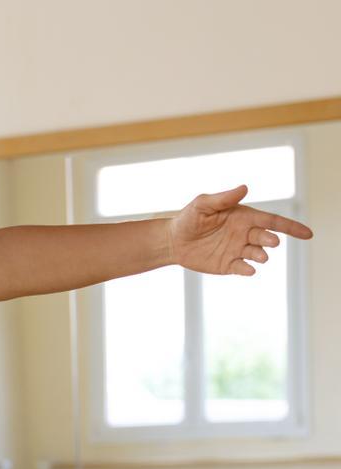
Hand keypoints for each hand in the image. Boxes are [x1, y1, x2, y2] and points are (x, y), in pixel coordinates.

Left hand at [167, 184, 312, 275]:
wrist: (173, 240)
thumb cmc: (189, 218)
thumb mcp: (204, 205)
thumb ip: (224, 198)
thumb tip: (245, 188)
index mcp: (244, 218)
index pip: (272, 221)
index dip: (291, 227)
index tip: (307, 234)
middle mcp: (245, 234)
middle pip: (267, 237)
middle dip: (270, 240)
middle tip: (269, 241)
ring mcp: (238, 250)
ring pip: (258, 254)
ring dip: (261, 255)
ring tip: (259, 255)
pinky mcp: (228, 265)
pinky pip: (243, 268)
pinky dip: (247, 269)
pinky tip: (247, 269)